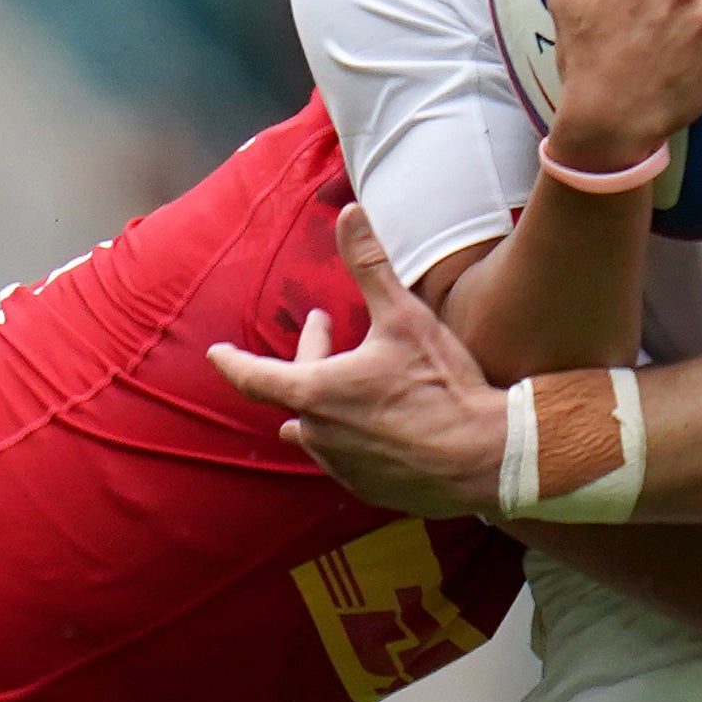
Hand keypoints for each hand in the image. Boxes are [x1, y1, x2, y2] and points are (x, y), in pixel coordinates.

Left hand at [210, 212, 515, 512]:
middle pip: (295, 393)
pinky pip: (345, 458)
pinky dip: (349, 435)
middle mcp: (319, 434)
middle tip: (321, 329)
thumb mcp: (404, 317)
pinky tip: (372, 426)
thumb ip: (370, 265)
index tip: (216, 355)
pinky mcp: (369, 488)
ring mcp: (343, 466)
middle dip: (307, 357)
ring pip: (317, 430)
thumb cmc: (441, 385)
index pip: (253, 376)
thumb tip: (350, 213)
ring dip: (324, 402)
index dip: (232, 363)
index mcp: (315, 392)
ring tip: (335, 387)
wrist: (485, 455)